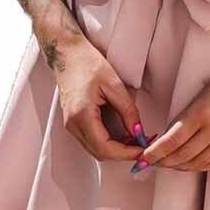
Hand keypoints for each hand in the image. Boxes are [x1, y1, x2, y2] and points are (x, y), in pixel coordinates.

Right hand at [52, 35, 145, 162]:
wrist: (67, 55)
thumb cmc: (87, 64)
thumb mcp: (114, 85)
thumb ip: (127, 110)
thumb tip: (138, 131)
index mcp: (82, 115)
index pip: (105, 147)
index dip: (126, 153)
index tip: (143, 149)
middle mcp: (73, 125)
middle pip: (99, 153)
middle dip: (122, 154)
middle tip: (142, 145)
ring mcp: (70, 125)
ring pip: (95, 150)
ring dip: (115, 150)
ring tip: (134, 140)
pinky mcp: (73, 122)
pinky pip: (91, 141)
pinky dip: (107, 143)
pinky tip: (121, 135)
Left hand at [139, 64, 209, 171]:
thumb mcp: (200, 97)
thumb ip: (185, 119)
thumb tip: (166, 139)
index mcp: (201, 113)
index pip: (172, 141)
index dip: (155, 153)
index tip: (143, 158)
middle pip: (183, 156)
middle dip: (164, 162)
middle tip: (153, 162)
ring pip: (198, 163)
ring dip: (180, 167)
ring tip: (169, 164)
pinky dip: (199, 167)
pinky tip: (190, 165)